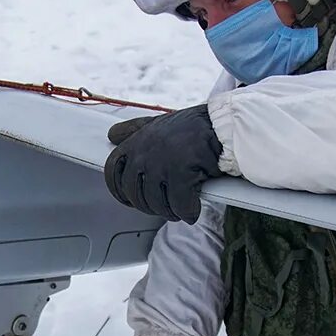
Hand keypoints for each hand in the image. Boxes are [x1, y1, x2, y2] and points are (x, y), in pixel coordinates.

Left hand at [104, 104, 222, 223]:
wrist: (223, 125)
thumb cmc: (193, 127)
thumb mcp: (157, 123)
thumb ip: (134, 130)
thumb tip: (111, 135)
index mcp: (135, 142)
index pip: (112, 172)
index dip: (118, 191)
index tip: (129, 200)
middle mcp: (143, 153)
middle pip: (134, 194)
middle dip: (149, 206)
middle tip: (164, 207)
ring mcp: (161, 163)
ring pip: (156, 203)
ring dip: (169, 212)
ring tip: (180, 209)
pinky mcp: (181, 173)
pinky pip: (180, 205)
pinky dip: (188, 212)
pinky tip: (193, 210)